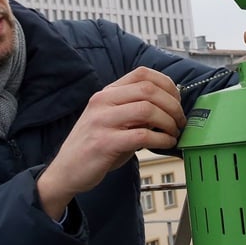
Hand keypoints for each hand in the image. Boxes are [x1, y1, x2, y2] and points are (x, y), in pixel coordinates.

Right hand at [36, 67, 184, 219]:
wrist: (66, 170)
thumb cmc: (93, 146)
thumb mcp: (112, 121)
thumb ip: (135, 112)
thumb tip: (169, 108)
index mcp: (107, 93)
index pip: (142, 74)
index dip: (166, 84)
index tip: (176, 100)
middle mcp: (103, 102)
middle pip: (148, 90)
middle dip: (172, 105)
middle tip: (180, 120)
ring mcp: (102, 121)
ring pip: (147, 110)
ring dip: (168, 122)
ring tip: (173, 133)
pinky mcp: (104, 143)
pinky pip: (141, 136)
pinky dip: (161, 139)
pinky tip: (165, 144)